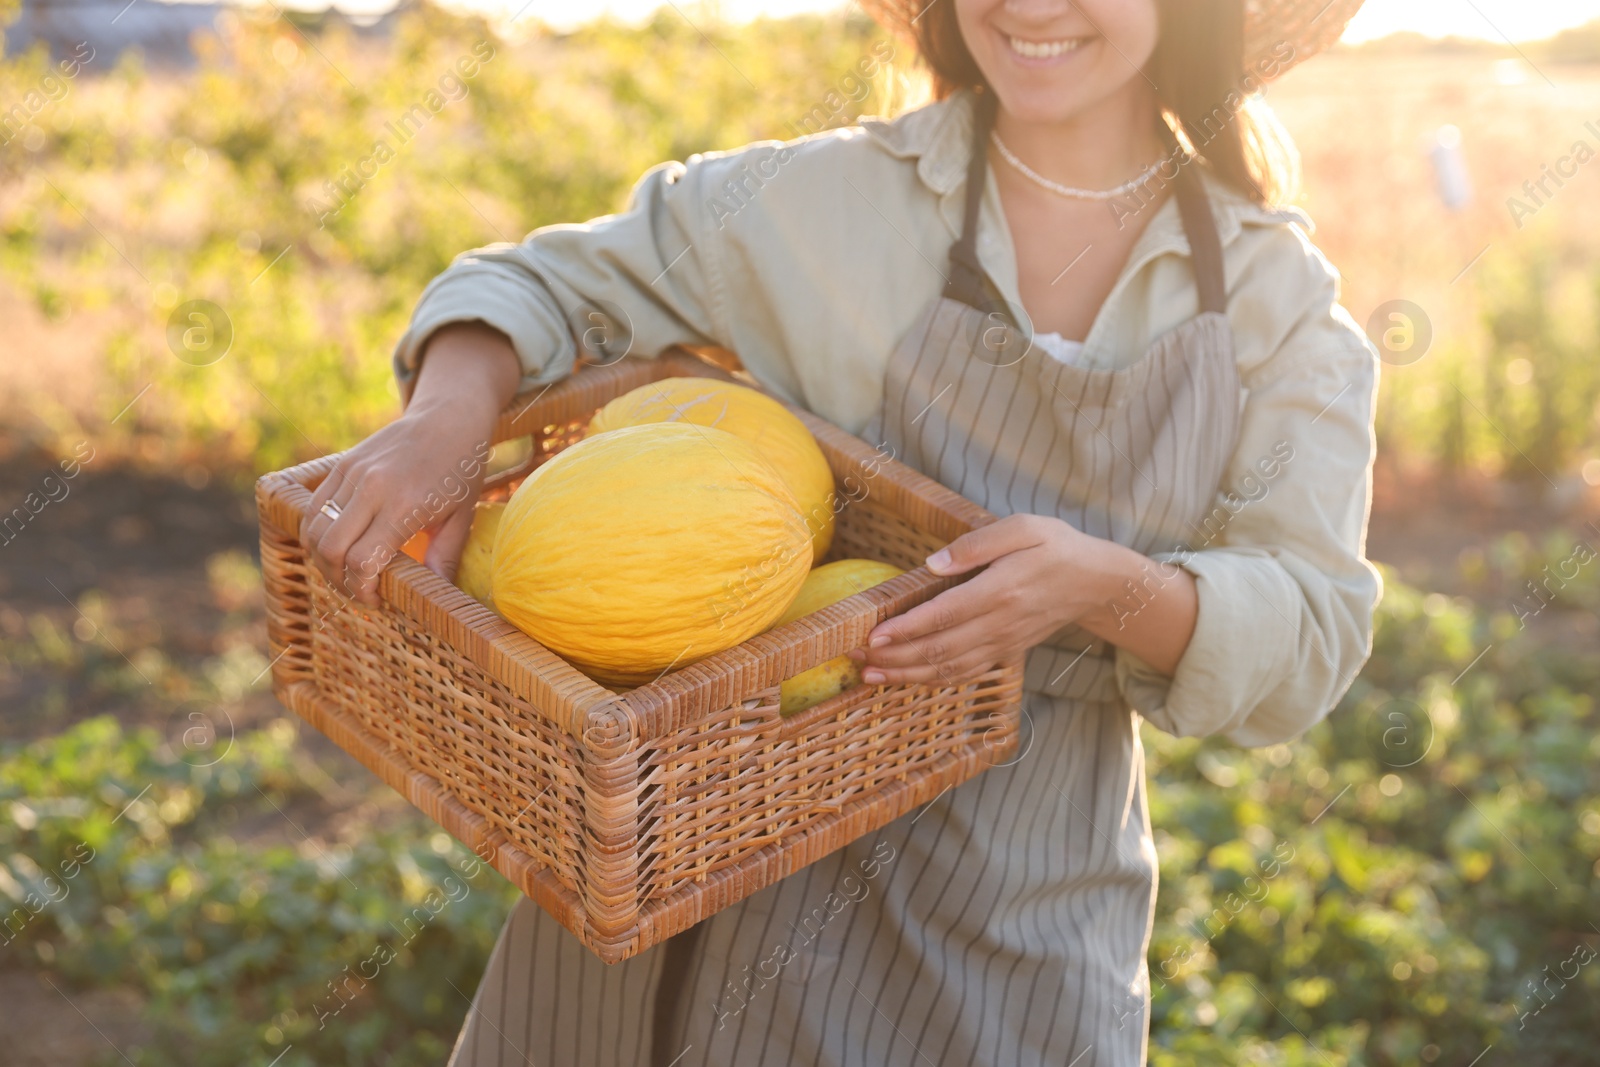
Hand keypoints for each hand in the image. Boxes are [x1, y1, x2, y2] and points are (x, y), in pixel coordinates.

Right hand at [300, 323, 521, 605]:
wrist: (448, 416)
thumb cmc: (462, 468)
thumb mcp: (462, 516)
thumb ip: (444, 556)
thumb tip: (435, 596)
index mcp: (404, 504)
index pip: (363, 561)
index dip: (363, 590)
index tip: (377, 600)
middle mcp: (371, 488)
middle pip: (330, 550)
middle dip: (339, 580)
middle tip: (359, 590)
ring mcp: (351, 474)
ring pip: (314, 530)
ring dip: (322, 559)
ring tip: (346, 571)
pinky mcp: (341, 466)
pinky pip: (313, 508)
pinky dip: (316, 534)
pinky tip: (337, 546)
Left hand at [848, 512, 1194, 685]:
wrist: (1096, 583)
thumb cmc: (1056, 547)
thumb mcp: (1023, 527)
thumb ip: (977, 544)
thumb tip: (933, 563)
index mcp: (1000, 590)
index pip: (944, 615)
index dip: (906, 630)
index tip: (873, 636)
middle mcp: (1000, 623)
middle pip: (940, 649)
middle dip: (896, 658)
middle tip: (858, 660)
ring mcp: (1003, 643)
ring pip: (949, 668)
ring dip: (907, 675)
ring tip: (870, 676)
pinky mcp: (1005, 652)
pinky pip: (965, 673)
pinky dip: (933, 680)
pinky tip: (907, 679)